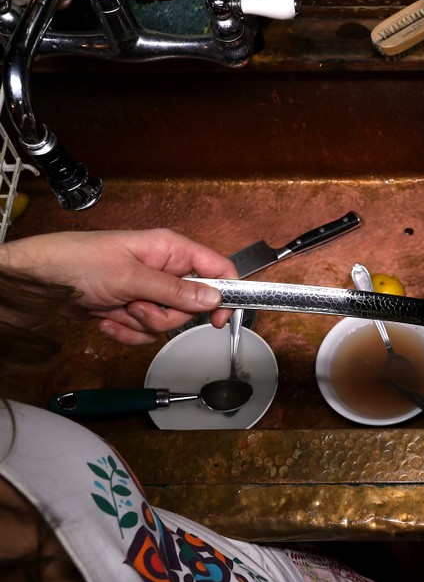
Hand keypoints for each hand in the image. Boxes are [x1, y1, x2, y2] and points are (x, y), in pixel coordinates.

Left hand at [0, 229, 236, 344]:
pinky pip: (146, 331)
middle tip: (139, 306)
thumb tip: (213, 299)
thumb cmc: (79, 262)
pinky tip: (106, 319)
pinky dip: (126, 331)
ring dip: (141, 324)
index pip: (216, 268)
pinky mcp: (134, 308)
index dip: (225, 293)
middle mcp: (165, 269)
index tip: (219, 317)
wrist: (40, 283)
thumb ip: (175, 290)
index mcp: (171, 250)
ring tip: (118, 309)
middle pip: (192, 305)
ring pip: (168, 322)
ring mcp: (149, 291)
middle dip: (164, 314)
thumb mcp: (131, 277)